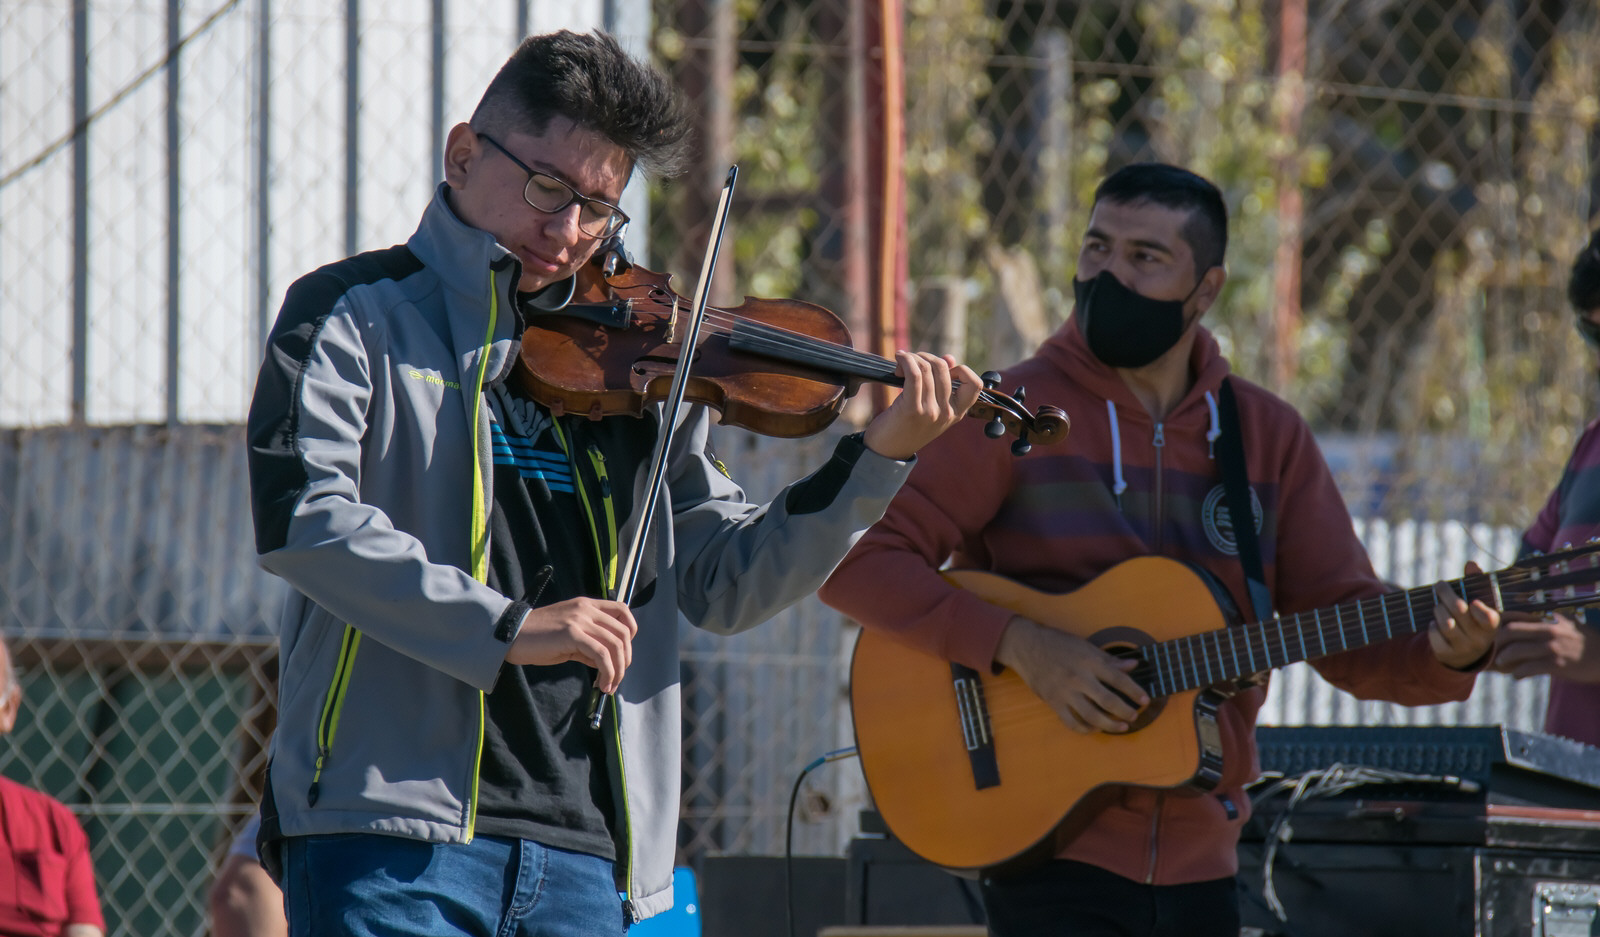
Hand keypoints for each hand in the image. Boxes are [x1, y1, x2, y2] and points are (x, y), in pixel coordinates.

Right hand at [505, 597, 637, 692]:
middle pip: (623, 632)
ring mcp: (580, 620)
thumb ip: (590, 645)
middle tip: (617, 678)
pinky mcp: (572, 634)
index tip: (623, 654)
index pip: (623, 611)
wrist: (511, 636)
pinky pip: (601, 654)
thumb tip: (607, 663)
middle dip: (625, 659)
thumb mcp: (568, 637)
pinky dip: (607, 672)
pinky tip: (601, 684)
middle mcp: (586, 609)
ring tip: (609, 685)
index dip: (630, 633)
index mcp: (587, 605)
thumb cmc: (537, 638)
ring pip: (615, 645)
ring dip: (618, 670)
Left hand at [862, 351, 982, 459]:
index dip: (960, 369)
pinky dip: (906, 361)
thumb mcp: (930, 407)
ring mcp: (931, 412)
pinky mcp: (912, 409)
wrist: (887, 451)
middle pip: (943, 368)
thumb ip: (942, 383)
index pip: (975, 384)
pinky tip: (899, 358)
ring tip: (901, 362)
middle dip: (925, 357)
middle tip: (911, 361)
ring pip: (926, 369)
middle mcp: (947, 413)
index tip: (942, 370)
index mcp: (956, 413)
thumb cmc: (906, 426)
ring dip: (911, 358)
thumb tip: (949, 358)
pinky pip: (914, 374)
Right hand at [994, 616, 1148, 733]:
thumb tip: (1132, 665)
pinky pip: (1072, 722)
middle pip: (1108, 701)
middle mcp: (1079, 678)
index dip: (1134, 691)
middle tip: (1134, 715)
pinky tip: (1095, 728)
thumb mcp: (1085, 646)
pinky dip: (1085, 728)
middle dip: (1125, 711)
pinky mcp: (1054, 702)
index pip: (1118, 679)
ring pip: (1092, 716)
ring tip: (1122, 726)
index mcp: (1089, 662)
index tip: (1145, 699)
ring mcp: (1066, 692)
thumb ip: (1109, 659)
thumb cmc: (1058, 644)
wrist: (1027, 646)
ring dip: (1110, 724)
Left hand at [1428, 561, 1499, 669]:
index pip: (1489, 617)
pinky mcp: (1447, 653)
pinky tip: (1435, 623)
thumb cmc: (1472, 619)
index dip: (1479, 609)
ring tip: (1438, 606)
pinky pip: (1434, 635)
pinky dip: (1432, 626)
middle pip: (1458, 610)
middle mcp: (1480, 639)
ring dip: (1438, 609)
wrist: (1465, 652)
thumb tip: (1471, 563)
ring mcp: (1464, 647)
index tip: (1472, 601)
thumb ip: (1476, 582)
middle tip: (1440, 585)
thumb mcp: (1478, 603)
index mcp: (1492, 624)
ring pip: (1445, 623)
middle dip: (1446, 594)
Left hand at [1493, 612, 1599, 681]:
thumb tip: (1537, 616)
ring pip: (1516, 651)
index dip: (1500, 628)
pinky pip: (1528, 669)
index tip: (1493, 636)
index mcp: (1548, 621)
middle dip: (1497, 642)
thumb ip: (1551, 620)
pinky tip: (1517, 676)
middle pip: (1511, 633)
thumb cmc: (1587, 641)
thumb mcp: (1569, 624)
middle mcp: (1548, 632)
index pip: (1516, 620)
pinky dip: (1518, 673)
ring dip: (1504, 659)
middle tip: (1491, 650)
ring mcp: (1552, 648)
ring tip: (1501, 664)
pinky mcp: (1556, 665)